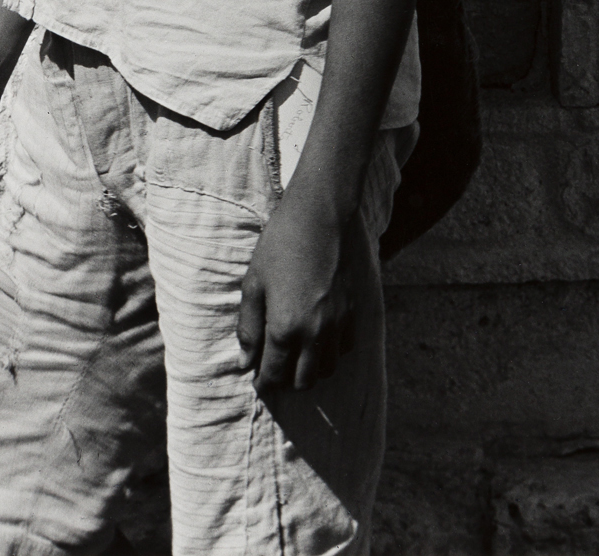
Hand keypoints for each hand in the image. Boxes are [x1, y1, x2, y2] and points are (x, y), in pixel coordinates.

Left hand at [236, 193, 355, 391]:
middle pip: (304, 381)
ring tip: (296, 355)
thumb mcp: (254, 284)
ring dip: (310, 370)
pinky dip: (331, 351)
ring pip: (327, 369)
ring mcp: (338, 324)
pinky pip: (345, 348)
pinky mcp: (354, 311)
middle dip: (286, 381)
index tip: (257, 381)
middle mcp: (315, 334)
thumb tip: (244, 362)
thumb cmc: (280, 244)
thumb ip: (249, 328)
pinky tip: (319, 337)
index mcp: (285, 328)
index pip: (274, 375)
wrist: (321, 215)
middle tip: (275, 368)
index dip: (263, 383)